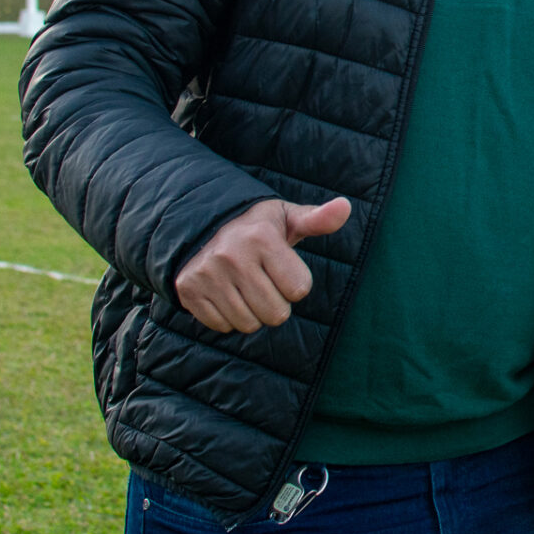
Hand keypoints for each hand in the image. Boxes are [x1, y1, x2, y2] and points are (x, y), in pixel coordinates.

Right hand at [174, 198, 351, 333]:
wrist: (204, 226)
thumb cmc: (258, 227)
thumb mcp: (288, 218)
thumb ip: (319, 220)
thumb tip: (344, 207)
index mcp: (262, 238)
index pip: (299, 290)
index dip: (296, 283)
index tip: (283, 269)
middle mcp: (232, 255)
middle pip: (276, 314)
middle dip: (276, 303)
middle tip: (265, 282)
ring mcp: (207, 274)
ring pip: (249, 324)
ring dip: (253, 313)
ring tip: (245, 287)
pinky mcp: (188, 291)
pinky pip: (222, 326)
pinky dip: (228, 317)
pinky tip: (226, 294)